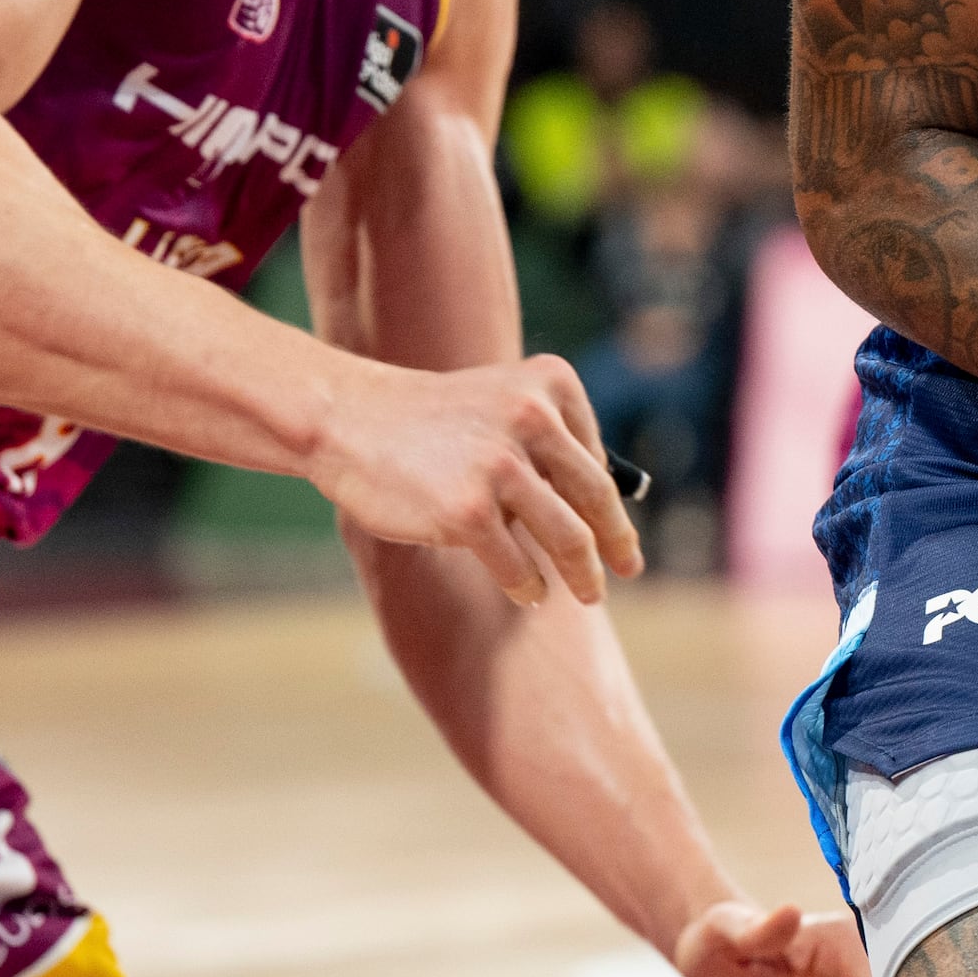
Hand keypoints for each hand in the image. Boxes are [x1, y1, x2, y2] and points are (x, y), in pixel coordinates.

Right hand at [305, 353, 642, 606]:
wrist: (348, 420)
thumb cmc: (428, 422)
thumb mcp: (498, 406)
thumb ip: (547, 445)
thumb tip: (604, 513)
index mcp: (550, 382)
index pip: (595, 457)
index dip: (606, 502)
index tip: (617, 532)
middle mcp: (533, 417)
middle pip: (595, 498)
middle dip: (616, 542)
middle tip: (629, 567)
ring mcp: (500, 466)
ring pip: (569, 538)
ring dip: (586, 575)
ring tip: (590, 594)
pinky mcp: (468, 512)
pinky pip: (519, 565)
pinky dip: (529, 585)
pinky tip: (529, 592)